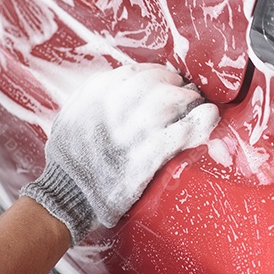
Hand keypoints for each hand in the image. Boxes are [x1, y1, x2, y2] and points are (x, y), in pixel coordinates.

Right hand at [21, 64, 220, 244]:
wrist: (65, 201)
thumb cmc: (70, 159)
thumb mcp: (70, 117)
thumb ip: (92, 95)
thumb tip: (128, 77)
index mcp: (91, 98)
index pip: (134, 73)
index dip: (158, 74)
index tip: (168, 81)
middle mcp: (107, 113)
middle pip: (154, 83)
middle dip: (176, 84)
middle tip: (187, 93)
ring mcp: (125, 139)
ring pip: (166, 103)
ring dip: (189, 100)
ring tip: (199, 105)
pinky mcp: (140, 165)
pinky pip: (174, 137)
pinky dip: (196, 125)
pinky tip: (208, 118)